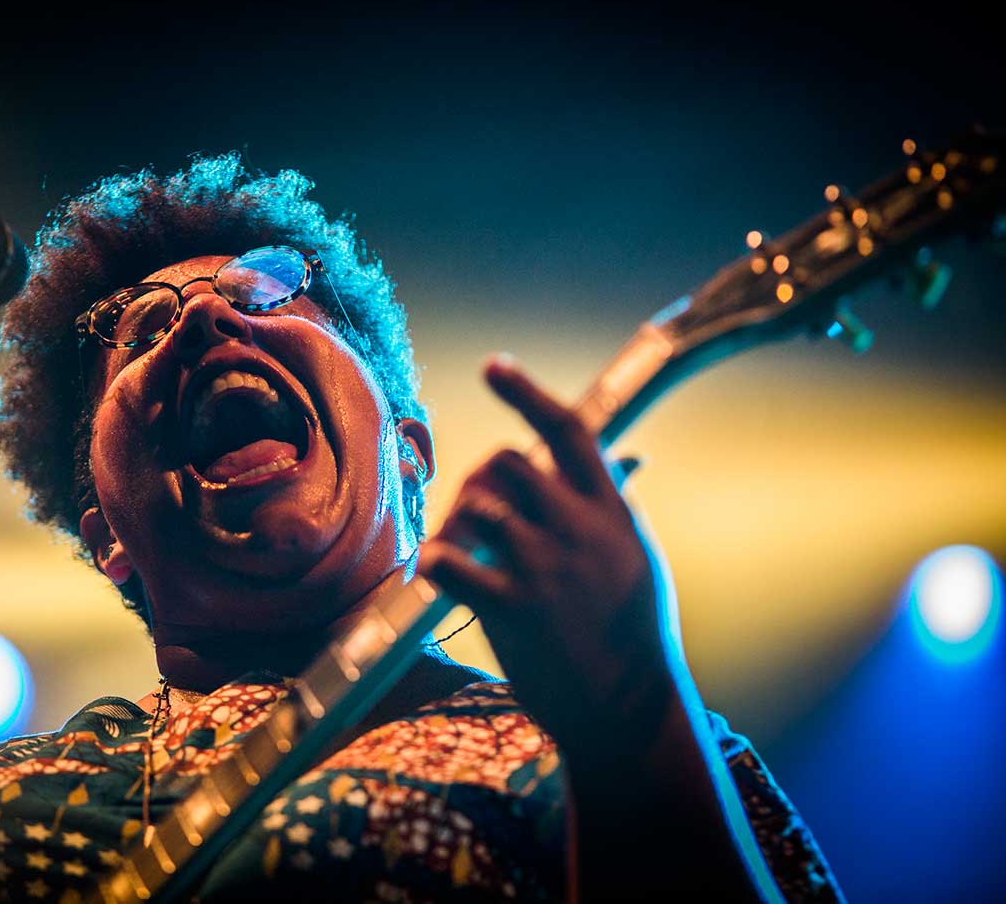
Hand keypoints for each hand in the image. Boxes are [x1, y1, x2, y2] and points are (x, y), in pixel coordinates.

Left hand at [417, 354, 677, 748]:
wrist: (627, 710)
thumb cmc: (632, 636)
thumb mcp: (638, 561)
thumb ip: (615, 510)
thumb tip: (613, 462)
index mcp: (611, 514)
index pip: (569, 432)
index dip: (527, 393)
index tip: (494, 366)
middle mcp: (580, 531)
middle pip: (510, 461)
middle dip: (480, 477)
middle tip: (473, 511)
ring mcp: (547, 569)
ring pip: (481, 505)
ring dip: (458, 520)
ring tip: (459, 548)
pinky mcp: (514, 609)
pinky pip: (456, 563)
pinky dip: (438, 559)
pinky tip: (438, 569)